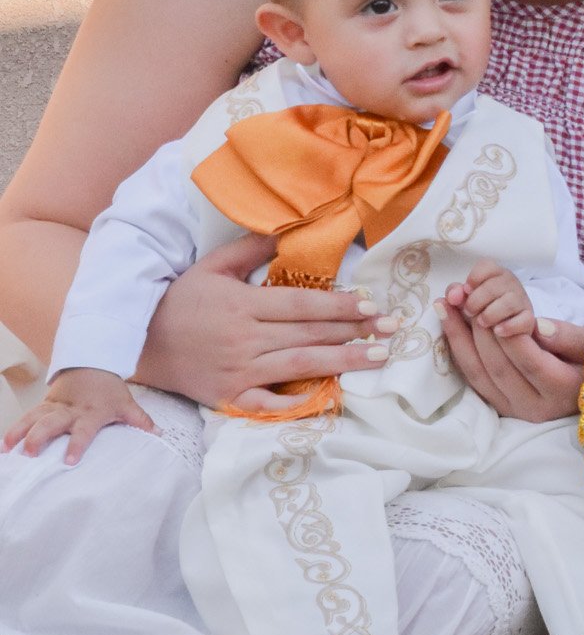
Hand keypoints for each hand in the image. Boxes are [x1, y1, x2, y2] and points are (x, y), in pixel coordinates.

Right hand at [3, 367, 154, 464]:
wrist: (92, 362)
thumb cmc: (109, 390)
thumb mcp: (126, 403)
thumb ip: (141, 420)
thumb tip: (160, 434)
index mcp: (91, 412)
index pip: (84, 430)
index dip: (77, 444)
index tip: (69, 461)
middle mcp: (69, 409)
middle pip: (51, 423)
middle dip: (39, 437)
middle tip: (29, 452)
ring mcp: (53, 406)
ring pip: (33, 418)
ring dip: (20, 432)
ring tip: (8, 449)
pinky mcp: (43, 405)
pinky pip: (26, 416)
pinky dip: (14, 429)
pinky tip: (4, 444)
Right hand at [135, 233, 396, 412]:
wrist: (139, 346)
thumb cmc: (180, 303)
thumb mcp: (210, 267)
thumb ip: (247, 249)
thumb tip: (285, 230)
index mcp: (243, 305)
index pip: (302, 305)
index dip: (339, 305)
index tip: (371, 304)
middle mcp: (246, 339)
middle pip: (310, 334)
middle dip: (356, 331)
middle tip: (393, 328)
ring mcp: (240, 371)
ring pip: (301, 364)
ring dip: (344, 361)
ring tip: (380, 357)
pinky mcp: (231, 397)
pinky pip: (268, 404)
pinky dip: (296, 403)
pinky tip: (330, 398)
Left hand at [437, 292, 583, 421]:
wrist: (582, 389)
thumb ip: (567, 336)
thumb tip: (536, 325)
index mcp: (562, 391)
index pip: (531, 363)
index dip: (511, 336)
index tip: (495, 309)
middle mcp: (535, 407)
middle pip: (500, 367)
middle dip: (479, 330)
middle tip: (465, 298)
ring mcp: (513, 410)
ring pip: (479, 374)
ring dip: (459, 337)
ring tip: (445, 305)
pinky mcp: (497, 406)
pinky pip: (472, 378)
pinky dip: (457, 349)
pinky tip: (447, 323)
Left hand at [447, 259, 534, 339]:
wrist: (504, 337)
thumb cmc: (482, 313)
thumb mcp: (466, 302)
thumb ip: (455, 296)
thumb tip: (447, 298)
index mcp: (495, 276)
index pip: (487, 265)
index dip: (474, 278)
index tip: (467, 291)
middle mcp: (511, 286)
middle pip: (496, 284)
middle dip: (477, 299)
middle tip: (469, 312)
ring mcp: (522, 304)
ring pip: (510, 301)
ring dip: (491, 313)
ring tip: (482, 323)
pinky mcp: (529, 322)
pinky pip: (525, 320)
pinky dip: (509, 326)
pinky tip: (498, 331)